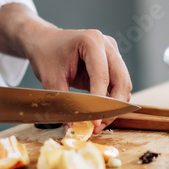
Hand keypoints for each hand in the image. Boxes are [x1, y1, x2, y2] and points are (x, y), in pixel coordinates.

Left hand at [0, 4, 132, 132]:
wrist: (44, 41)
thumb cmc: (46, 54)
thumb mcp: (51, 79)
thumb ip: (64, 102)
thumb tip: (73, 127)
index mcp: (91, 41)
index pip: (102, 76)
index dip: (100, 101)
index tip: (94, 122)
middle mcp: (107, 45)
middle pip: (121, 80)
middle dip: (113, 106)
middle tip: (99, 125)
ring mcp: (112, 52)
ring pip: (124, 84)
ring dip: (114, 106)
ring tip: (98, 123)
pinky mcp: (113, 62)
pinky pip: (118, 84)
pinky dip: (112, 100)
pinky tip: (99, 113)